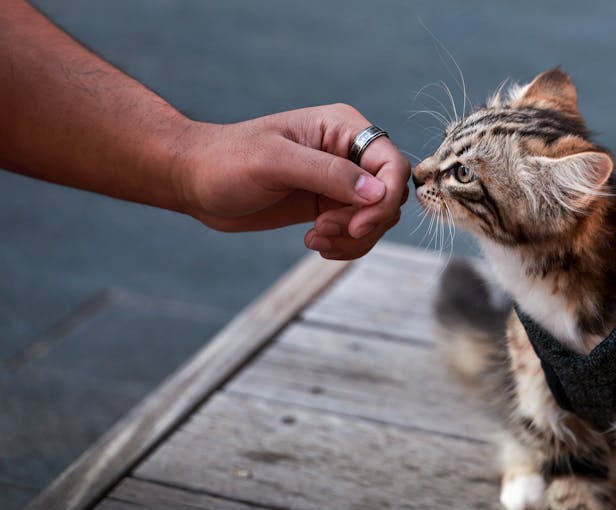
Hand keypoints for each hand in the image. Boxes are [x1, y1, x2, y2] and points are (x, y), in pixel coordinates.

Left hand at [176, 103, 410, 259]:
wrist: (193, 181)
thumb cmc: (226, 160)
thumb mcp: (275, 163)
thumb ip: (329, 174)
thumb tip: (378, 193)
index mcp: (342, 128)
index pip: (392, 164)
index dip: (383, 199)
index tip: (355, 225)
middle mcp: (347, 153)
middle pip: (390, 195)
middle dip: (365, 222)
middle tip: (322, 231)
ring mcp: (339, 181)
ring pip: (377, 218)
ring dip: (353, 238)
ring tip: (314, 239)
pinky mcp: (327, 205)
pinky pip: (358, 231)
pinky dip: (345, 245)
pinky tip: (315, 244)